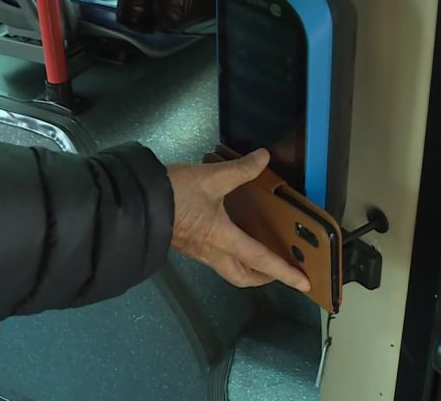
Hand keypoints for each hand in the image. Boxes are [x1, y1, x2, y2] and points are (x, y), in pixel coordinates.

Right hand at [167, 149, 310, 291]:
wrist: (136, 202)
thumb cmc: (174, 194)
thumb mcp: (211, 177)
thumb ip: (240, 169)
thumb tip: (263, 157)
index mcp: (223, 239)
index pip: (262, 260)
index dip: (285, 272)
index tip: (304, 284)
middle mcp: (212, 252)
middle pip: (243, 277)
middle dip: (264, 278)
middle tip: (279, 269)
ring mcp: (198, 251)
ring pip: (228, 269)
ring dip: (247, 266)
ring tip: (260, 253)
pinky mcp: (187, 245)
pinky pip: (214, 257)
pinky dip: (230, 254)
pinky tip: (231, 236)